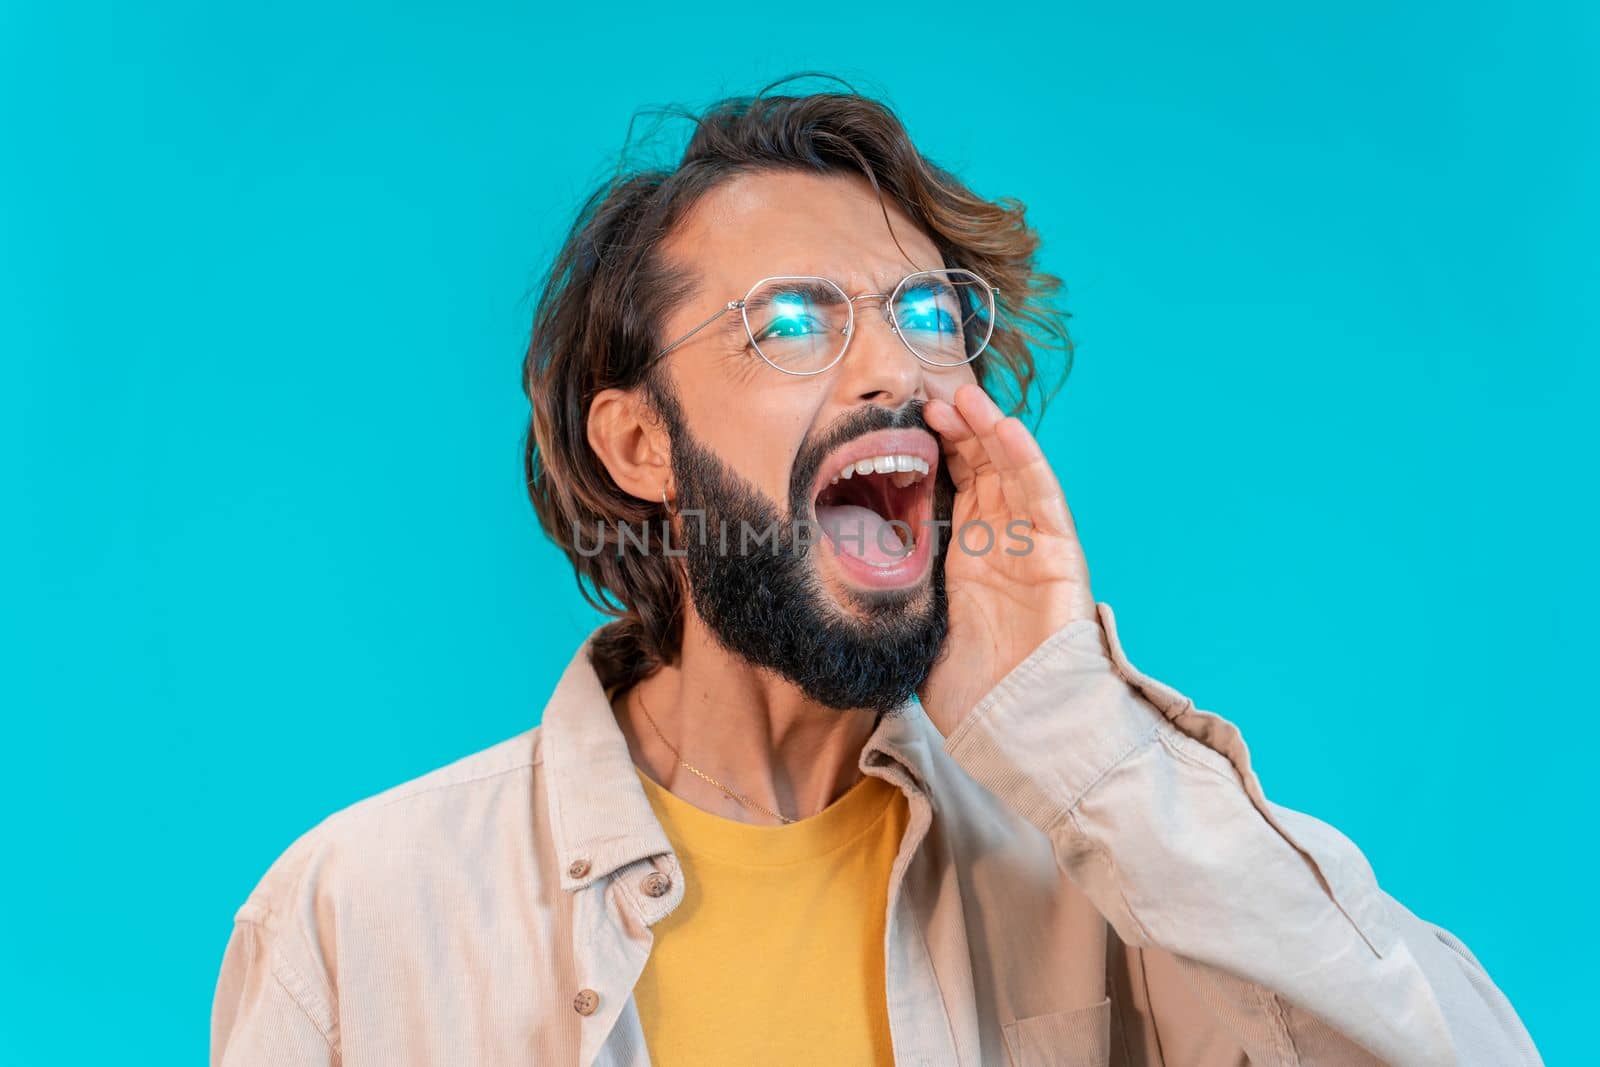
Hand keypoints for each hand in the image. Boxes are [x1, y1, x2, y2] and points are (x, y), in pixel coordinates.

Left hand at [919, 383, 1097, 737]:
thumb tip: (829, 590)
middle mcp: (998, 546)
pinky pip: (1043, 499)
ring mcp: (1030, 547)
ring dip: (987, 432)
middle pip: (979, 470)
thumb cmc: (973, 695)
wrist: (1020, 729)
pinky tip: (1004, 428)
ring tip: (960, 395)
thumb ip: (891, 605)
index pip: (949, 490)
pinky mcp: (1059, 556)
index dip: (930, 452)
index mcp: (964, 561)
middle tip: (925, 393)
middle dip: (955, 431)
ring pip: (1010, 473)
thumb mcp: (915, 636)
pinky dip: (1026, 461)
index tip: (901, 418)